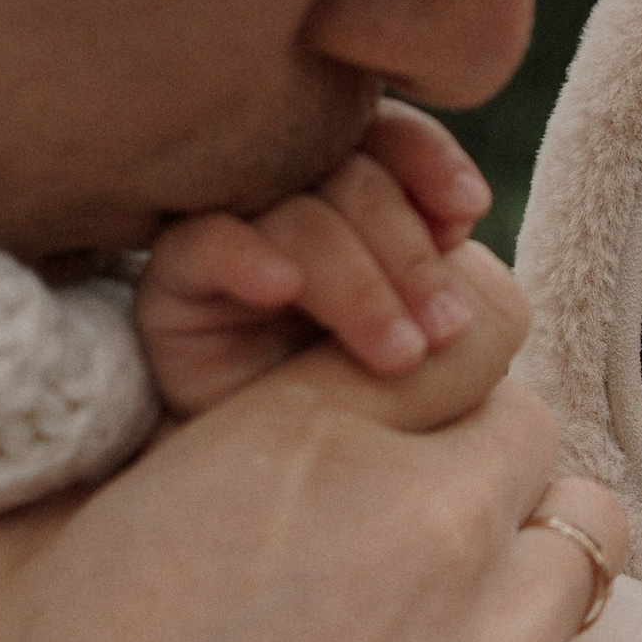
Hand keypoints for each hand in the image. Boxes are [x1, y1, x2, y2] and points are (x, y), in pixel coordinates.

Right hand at [0, 309, 636, 641]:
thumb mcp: (4, 554)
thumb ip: (99, 455)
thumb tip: (122, 419)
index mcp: (296, 441)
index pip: (472, 318)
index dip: (437, 357)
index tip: (400, 402)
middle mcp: (422, 523)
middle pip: (529, 427)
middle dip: (473, 462)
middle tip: (396, 527)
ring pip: (590, 543)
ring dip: (529, 568)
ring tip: (443, 620)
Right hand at [136, 101, 500, 411]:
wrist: (305, 501)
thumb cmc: (385, 421)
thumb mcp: (446, 353)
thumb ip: (465, 281)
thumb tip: (461, 227)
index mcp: (360, 204)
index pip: (387, 140)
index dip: (428, 160)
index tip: (467, 211)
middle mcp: (292, 208)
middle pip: (349, 175)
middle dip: (407, 250)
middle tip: (445, 331)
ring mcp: (231, 242)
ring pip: (293, 213)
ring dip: (355, 281)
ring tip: (397, 357)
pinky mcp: (174, 288)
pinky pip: (201, 243)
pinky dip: (246, 255)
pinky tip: (282, 290)